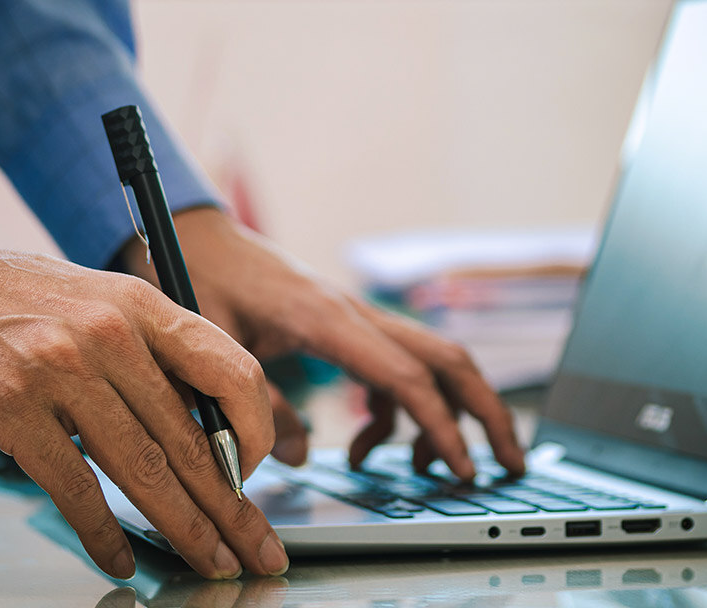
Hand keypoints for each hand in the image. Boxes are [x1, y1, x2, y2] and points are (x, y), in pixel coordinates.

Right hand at [0, 182, 288, 579]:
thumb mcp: (86, 299)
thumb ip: (137, 353)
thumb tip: (187, 422)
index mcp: (137, 303)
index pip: (231, 370)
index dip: (256, 431)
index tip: (257, 473)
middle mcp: (109, 332)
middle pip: (192, 437)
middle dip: (232, 506)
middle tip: (257, 549)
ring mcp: (58, 368)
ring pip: (144, 467)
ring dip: (184, 527)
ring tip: (208, 562)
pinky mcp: (6, 406)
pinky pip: (73, 486)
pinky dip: (102, 533)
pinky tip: (119, 558)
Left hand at [120, 207, 524, 480]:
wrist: (195, 235)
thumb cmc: (199, 278)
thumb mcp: (213, 350)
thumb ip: (252, 407)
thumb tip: (298, 457)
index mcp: (326, 318)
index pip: (405, 375)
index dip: (440, 426)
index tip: (462, 470)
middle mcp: (355, 313)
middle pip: (447, 358)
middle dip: (487, 412)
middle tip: (510, 464)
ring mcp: (357, 319)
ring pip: (432, 363)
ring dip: (452, 415)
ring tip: (442, 470)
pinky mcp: (348, 329)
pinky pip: (396, 372)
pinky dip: (400, 413)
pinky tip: (372, 447)